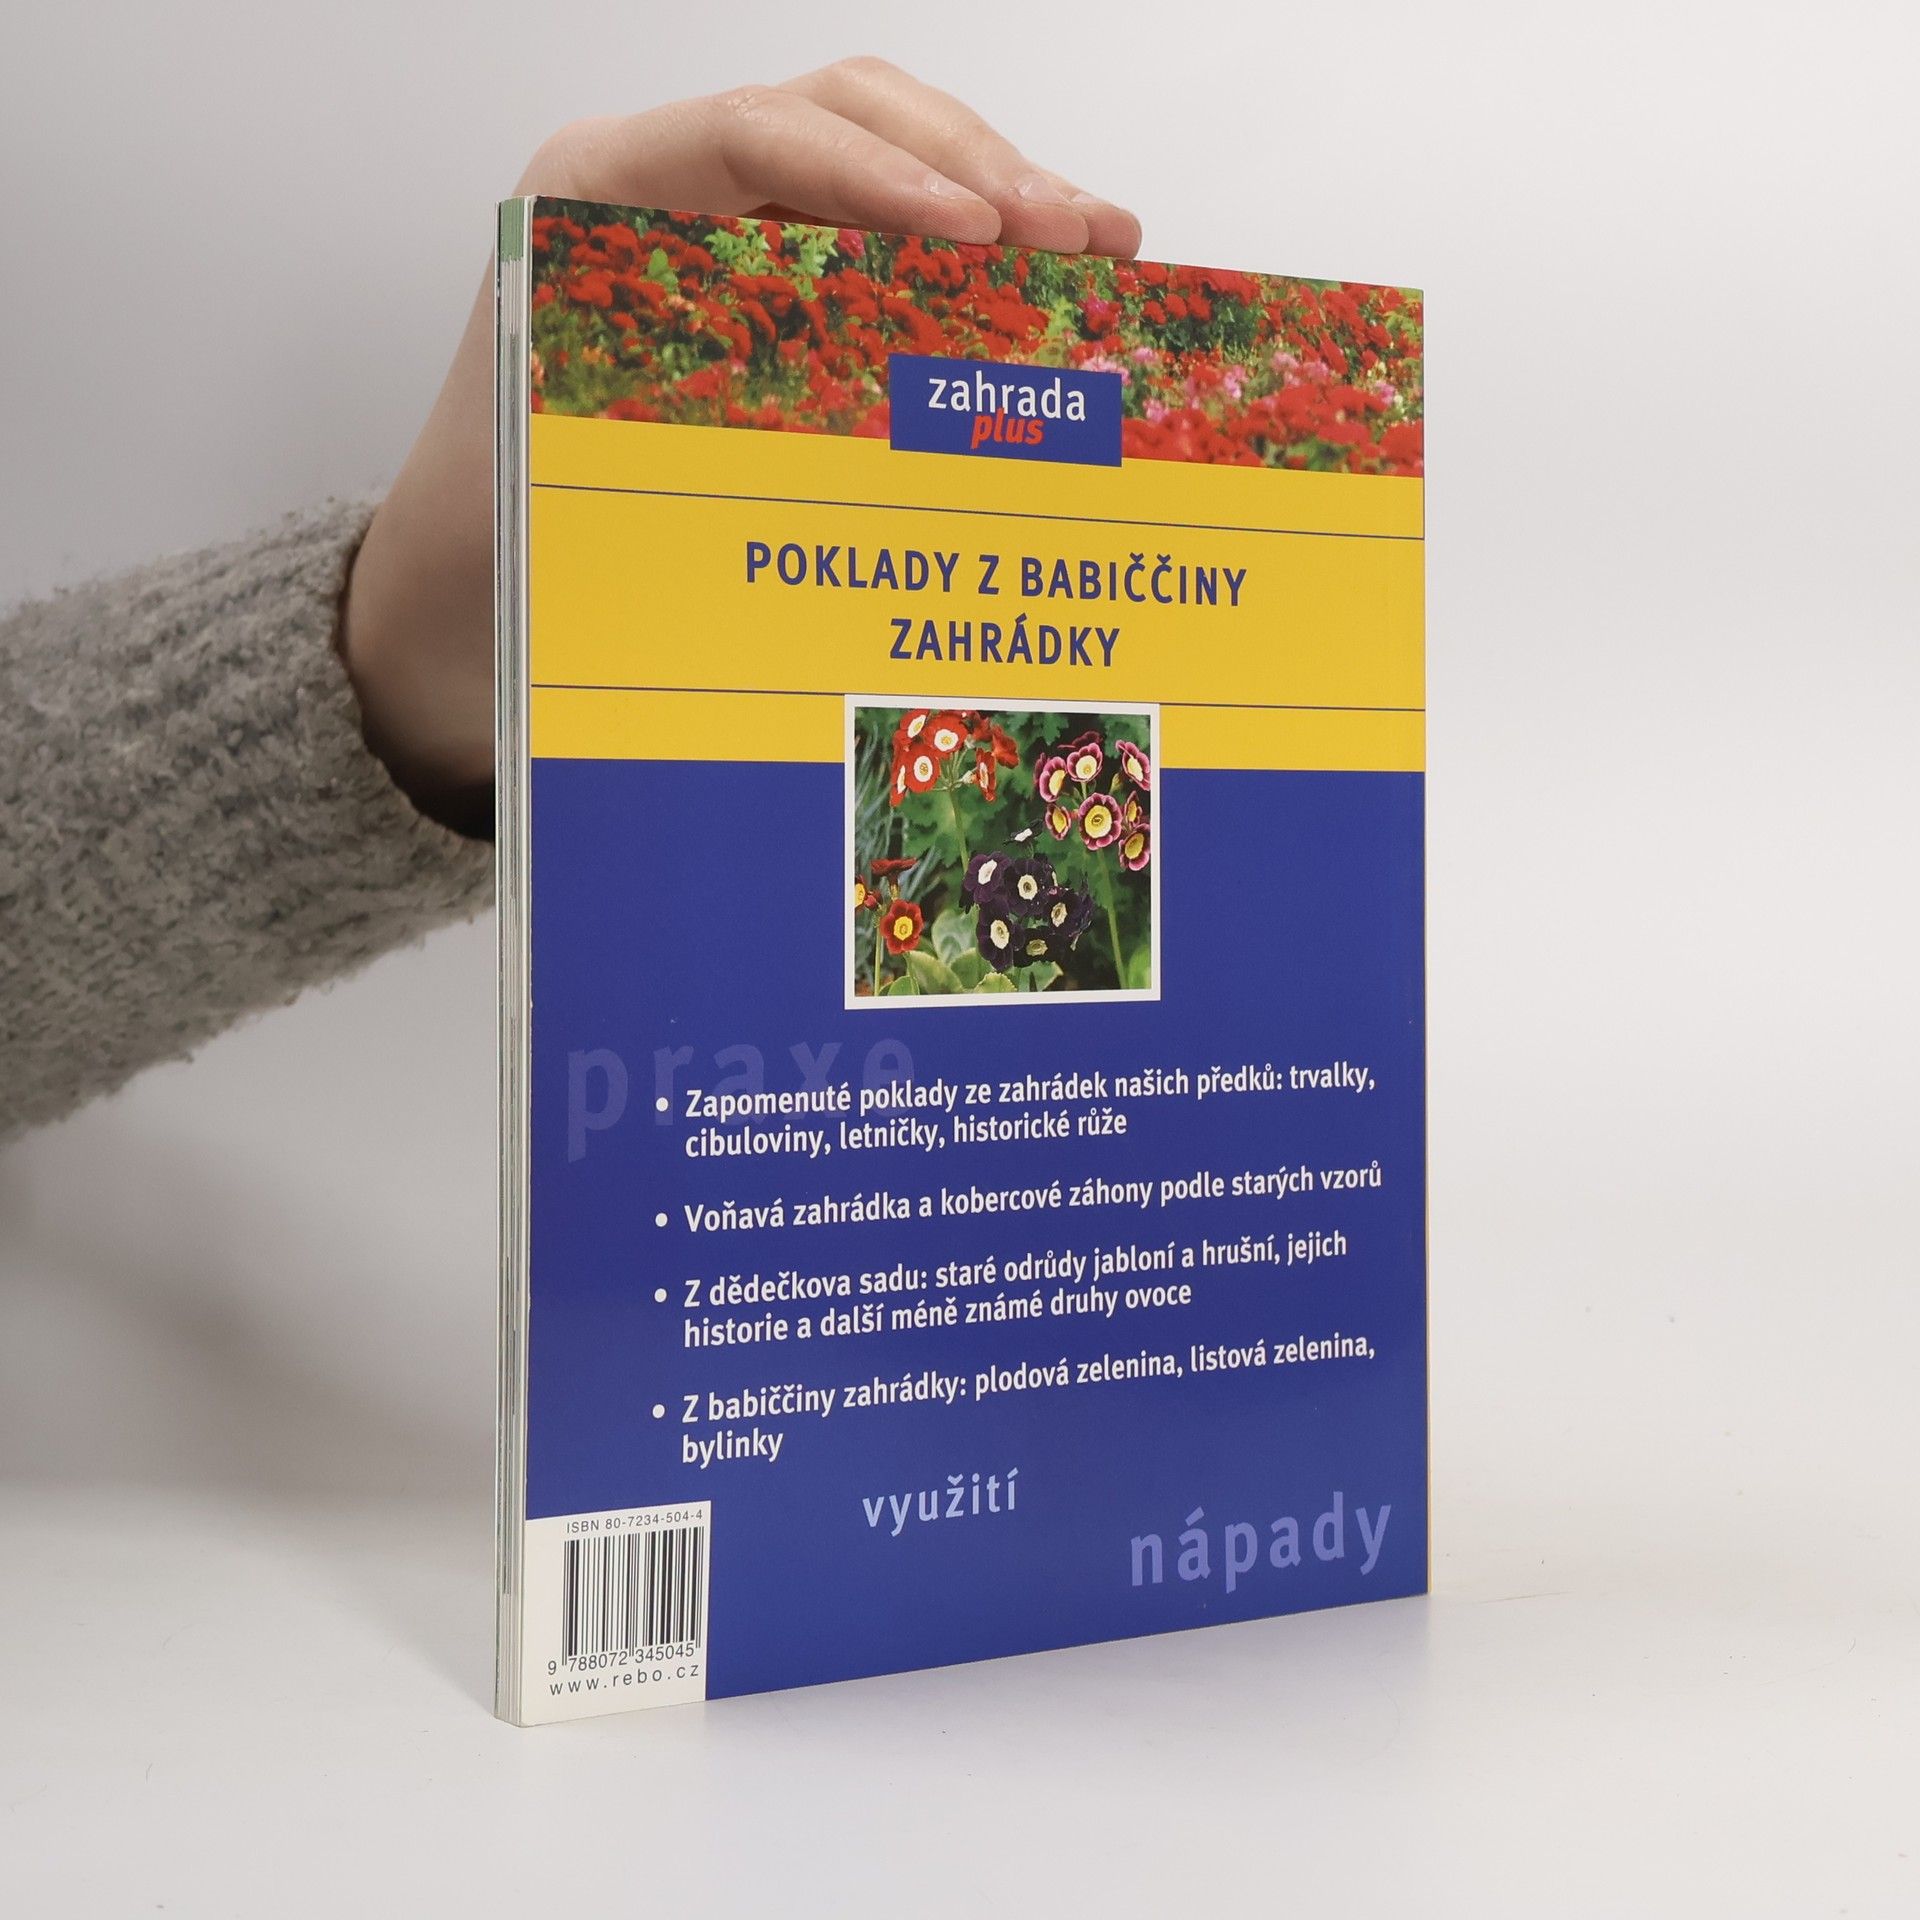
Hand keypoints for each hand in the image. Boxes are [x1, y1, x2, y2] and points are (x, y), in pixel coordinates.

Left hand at [341, 57, 1140, 832]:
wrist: (454, 591)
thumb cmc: (497, 533)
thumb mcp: (584, 469)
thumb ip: (703, 432)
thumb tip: (867, 460)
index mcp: (597, 197)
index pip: (754, 136)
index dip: (880, 176)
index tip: (981, 233)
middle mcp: (666, 191)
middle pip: (844, 118)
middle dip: (973, 165)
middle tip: (1078, 232)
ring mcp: (726, 230)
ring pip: (880, 161)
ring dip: (995, 193)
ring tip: (1098, 243)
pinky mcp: (771, 284)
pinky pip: (880, 238)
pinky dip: (971, 255)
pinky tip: (1046, 284)